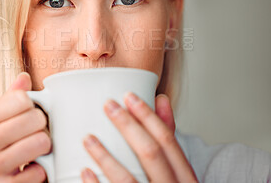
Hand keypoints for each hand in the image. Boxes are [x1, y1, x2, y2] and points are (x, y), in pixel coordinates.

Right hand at [0, 72, 50, 182]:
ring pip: (42, 141)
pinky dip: (39, 173)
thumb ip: (6, 102)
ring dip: (43, 149)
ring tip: (33, 152)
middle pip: (35, 118)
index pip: (21, 98)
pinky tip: (27, 172)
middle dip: (41, 127)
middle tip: (33, 135)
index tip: (27, 116)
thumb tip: (24, 78)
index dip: (31, 106)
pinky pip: (40, 171)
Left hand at [80, 93, 197, 182]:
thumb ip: (168, 139)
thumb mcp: (178, 170)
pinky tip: (85, 171)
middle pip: (150, 153)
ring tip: (88, 138)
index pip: (167, 141)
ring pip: (128, 179)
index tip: (128, 96)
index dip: (147, 116)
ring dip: (106, 155)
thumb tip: (161, 101)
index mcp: (185, 177)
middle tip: (108, 106)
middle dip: (127, 125)